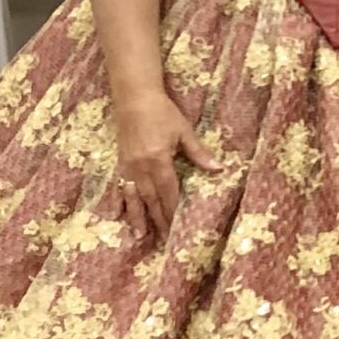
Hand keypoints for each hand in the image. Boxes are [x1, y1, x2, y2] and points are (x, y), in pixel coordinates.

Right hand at [111, 87, 220, 241]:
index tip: (180, 228)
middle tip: (165, 241)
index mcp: (158, 161)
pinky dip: (125, 203)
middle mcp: (140, 167)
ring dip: (139, 217)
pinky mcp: (121, 162)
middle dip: (159, 220)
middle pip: (152, 199)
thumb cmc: (162, 112)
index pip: (169, 192)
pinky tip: (125, 214)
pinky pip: (123, 187)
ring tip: (141, 236)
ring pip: (135, 197)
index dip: (174, 211)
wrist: (133, 97)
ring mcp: (128, 166)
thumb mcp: (183, 131)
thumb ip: (198, 153)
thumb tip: (218, 169)